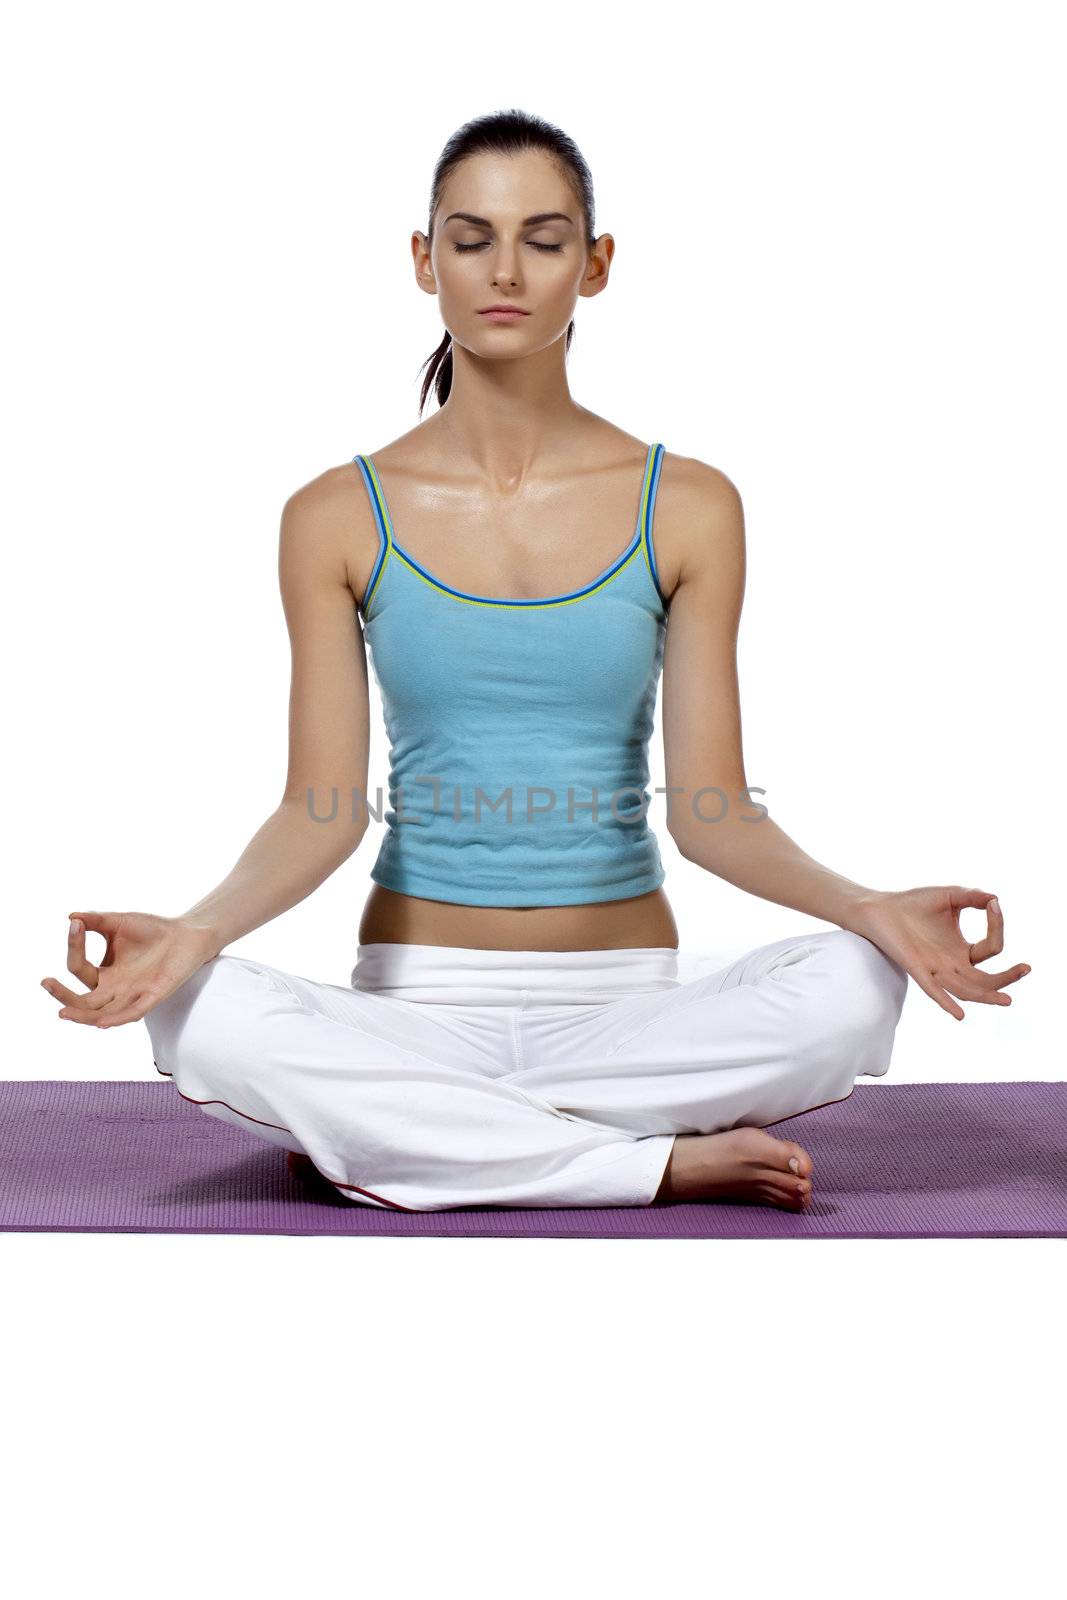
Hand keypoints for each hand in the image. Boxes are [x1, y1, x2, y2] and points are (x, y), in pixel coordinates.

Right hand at [40, 911, 220, 1029]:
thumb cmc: (153, 929)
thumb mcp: (119, 922)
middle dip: (63, 996)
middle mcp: (116, 989)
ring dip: (83, 1015)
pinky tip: (101, 1022)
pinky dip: (116, 1018)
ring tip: (63, 1011)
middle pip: (84, 1002)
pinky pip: (132, 1013)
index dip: (74, 947)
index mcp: (106, 973)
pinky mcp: (153, 997)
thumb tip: (71, 917)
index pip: (79, 969)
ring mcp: (133, 995)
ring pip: (102, 1015)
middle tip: (47, 982)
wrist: (187, 932)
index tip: (76, 925)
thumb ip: (96, 921)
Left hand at [850, 887, 1030, 1020]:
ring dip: (986, 996)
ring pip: (966, 990)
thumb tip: (995, 899)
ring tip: (1006, 1000)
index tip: (993, 905)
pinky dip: (946, 1003)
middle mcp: (951, 964)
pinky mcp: (916, 969)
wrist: (880, 908)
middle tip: (1025, 969)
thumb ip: (972, 897)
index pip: (991, 949)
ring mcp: (935, 969)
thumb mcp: (950, 896)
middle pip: (985, 980)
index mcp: (961, 950)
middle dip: (1007, 978)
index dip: (997, 927)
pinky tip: (959, 1014)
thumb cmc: (913, 904)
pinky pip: (933, 991)